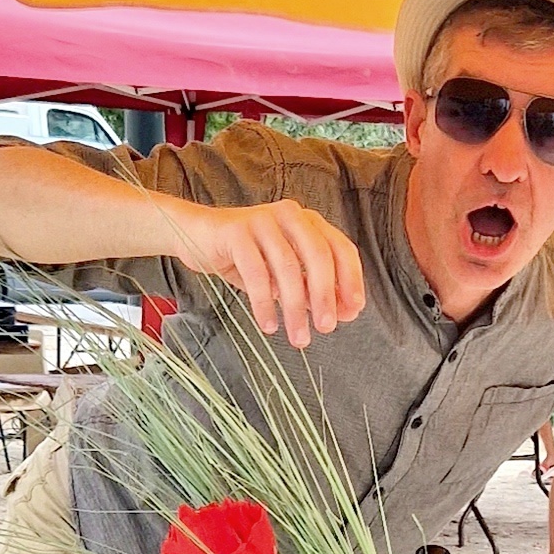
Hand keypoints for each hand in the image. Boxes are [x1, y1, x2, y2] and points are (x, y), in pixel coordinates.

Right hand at [169, 199, 365, 347]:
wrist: (199, 238)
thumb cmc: (248, 258)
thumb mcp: (286, 277)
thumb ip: (315, 291)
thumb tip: (346, 313)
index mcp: (308, 223)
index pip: (341, 248)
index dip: (351, 279)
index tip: (354, 310)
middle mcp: (290, 216)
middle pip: (318, 256)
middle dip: (325, 296)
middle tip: (326, 328)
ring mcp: (263, 220)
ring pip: (287, 267)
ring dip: (295, 307)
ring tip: (299, 338)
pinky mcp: (236, 232)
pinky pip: (256, 272)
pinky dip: (264, 302)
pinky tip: (269, 325)